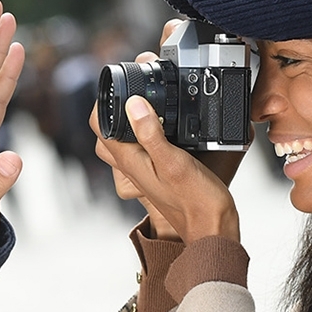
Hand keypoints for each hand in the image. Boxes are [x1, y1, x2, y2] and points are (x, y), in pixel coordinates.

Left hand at [89, 19, 246, 241]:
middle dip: (115, 106)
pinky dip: (148, 130)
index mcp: (129, 160)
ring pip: (124, 138)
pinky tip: (168, 124)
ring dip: (130, 119)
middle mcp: (131, 165)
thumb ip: (152, 134)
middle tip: (134, 87)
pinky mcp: (158, 172)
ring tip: (149, 101)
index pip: (98, 124)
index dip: (104, 99)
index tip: (121, 82)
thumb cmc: (195, 201)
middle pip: (107, 130)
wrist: (213, 229)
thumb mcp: (174, 162)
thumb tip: (132, 104)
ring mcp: (143, 170)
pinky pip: (142, 146)